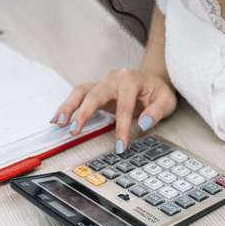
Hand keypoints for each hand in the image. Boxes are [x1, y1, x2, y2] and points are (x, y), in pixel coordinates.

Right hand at [50, 69, 176, 153]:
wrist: (152, 81)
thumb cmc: (158, 91)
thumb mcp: (166, 101)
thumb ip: (156, 112)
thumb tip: (142, 123)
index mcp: (131, 79)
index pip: (124, 106)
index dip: (121, 129)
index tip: (119, 147)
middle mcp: (113, 78)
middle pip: (95, 94)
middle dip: (84, 113)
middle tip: (75, 130)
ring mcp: (102, 82)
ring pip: (81, 92)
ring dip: (68, 107)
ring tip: (59, 123)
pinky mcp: (95, 89)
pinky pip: (78, 95)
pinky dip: (67, 106)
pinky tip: (58, 119)